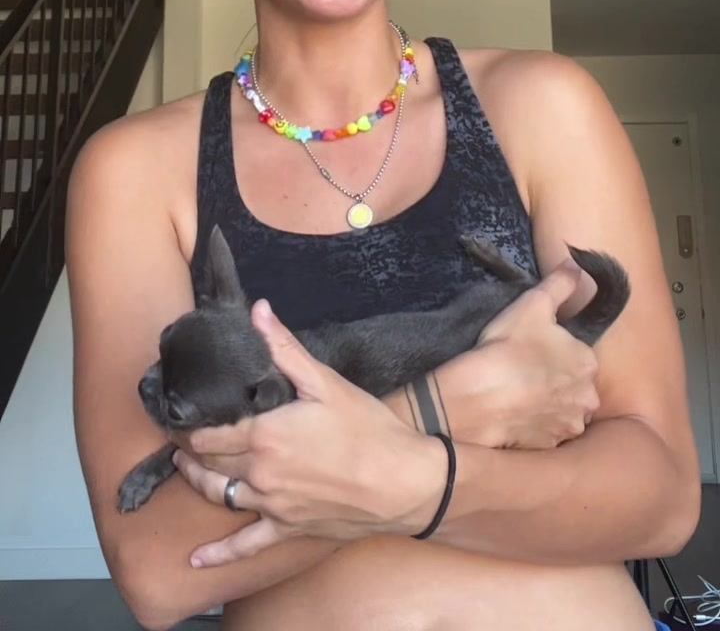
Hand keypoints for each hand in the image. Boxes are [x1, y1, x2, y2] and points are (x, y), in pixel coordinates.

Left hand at [172, 299, 446, 567]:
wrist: (404, 483)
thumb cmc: (368, 429)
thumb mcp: (326, 382)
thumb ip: (285, 349)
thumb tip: (258, 311)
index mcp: (265, 435)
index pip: (210, 433)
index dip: (190, 426)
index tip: (179, 415)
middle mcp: (260, 473)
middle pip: (210, 463)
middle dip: (189, 450)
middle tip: (178, 437)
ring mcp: (272, 505)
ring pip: (219, 496)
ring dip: (197, 482)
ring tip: (183, 469)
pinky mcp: (288, 529)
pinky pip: (246, 546)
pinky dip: (219, 554)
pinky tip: (196, 561)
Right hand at [429, 259, 599, 448]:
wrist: (478, 399)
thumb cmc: (508, 347)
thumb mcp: (533, 304)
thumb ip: (560, 284)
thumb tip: (578, 264)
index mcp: (588, 363)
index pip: (577, 354)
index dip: (553, 351)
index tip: (530, 349)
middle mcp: (588, 398)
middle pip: (573, 385)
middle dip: (555, 380)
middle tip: (523, 372)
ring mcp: (569, 427)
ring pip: (561, 410)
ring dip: (546, 405)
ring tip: (517, 395)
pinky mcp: (549, 449)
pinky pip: (545, 432)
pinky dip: (533, 425)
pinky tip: (513, 414)